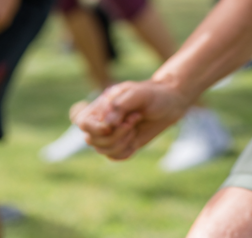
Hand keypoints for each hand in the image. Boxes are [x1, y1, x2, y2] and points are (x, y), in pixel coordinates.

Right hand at [70, 79, 190, 159]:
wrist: (169, 103)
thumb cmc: (152, 94)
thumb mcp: (138, 94)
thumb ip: (120, 106)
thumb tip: (107, 124)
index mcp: (101, 106)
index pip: (82, 123)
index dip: (94, 128)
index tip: (112, 125)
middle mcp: (103, 121)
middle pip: (91, 140)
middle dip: (114, 135)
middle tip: (133, 119)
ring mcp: (112, 135)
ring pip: (103, 151)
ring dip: (121, 141)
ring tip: (135, 124)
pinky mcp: (123, 145)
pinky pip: (115, 157)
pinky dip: (126, 151)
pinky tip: (136, 137)